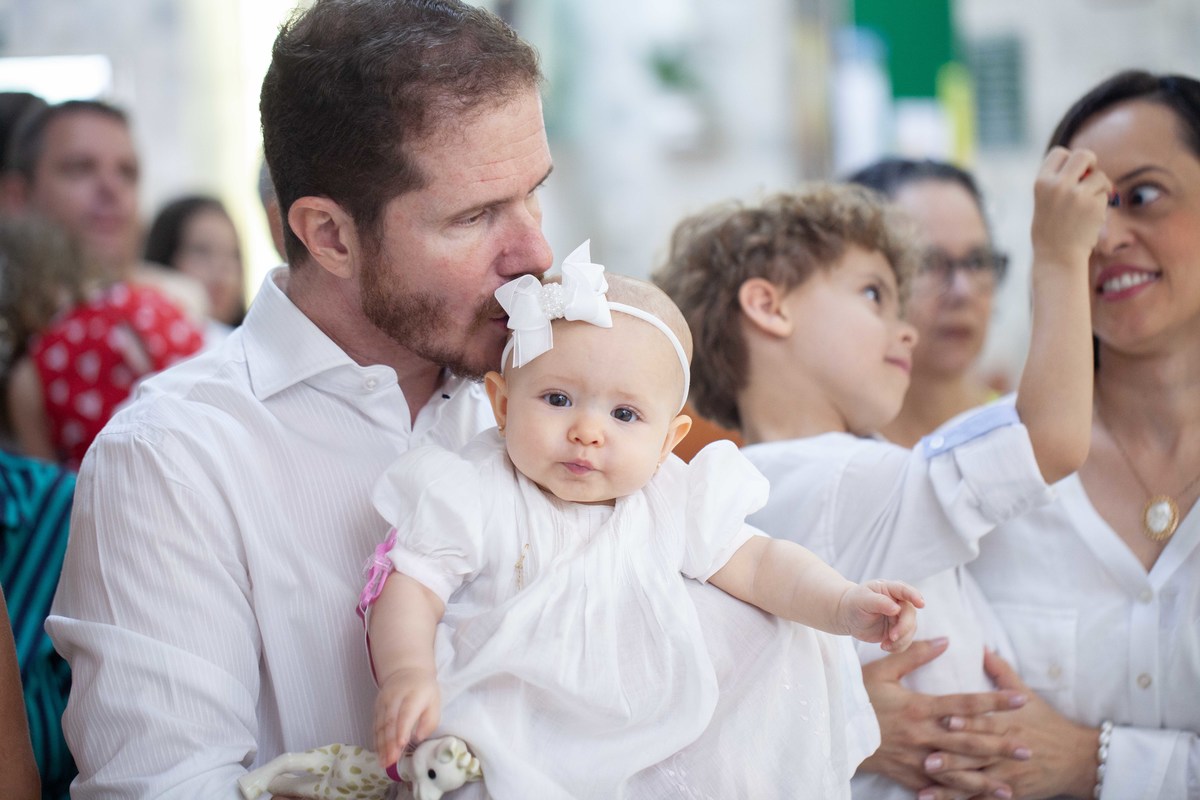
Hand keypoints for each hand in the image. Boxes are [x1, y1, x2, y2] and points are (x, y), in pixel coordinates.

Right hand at [374, 666, 440, 768]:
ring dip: (381, 745)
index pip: (406, 714)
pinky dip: (376, 741)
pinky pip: (375, 726)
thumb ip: (430, 720)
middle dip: (390, 743)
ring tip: (384, 762)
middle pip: (390, 722)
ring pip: (381, 725)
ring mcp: (383, 702)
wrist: (406, 670)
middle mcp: (395, 698)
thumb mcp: (435, 701)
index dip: (402, 729)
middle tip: (391, 761)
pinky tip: (379, 753)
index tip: (401, 745)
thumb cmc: (424, 691)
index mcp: (413, 695)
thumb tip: (419, 737)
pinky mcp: (376, 707)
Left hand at [837, 579, 923, 651]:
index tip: (921, 604)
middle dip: (904, 627)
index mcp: (890, 589)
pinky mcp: (898, 630)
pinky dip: (898, 647)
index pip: (904, 590)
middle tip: (892, 637)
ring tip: (884, 645)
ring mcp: (900, 617)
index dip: (914, 596)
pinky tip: (884, 646)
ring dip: (901, 640)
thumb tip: (896, 608)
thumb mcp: (862, 600)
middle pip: (910, 614)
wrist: (847, 615)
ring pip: (910, 630)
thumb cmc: (854, 603)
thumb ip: (879, 602)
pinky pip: (905, 641)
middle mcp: (899, 602)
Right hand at [857, 638, 1030, 797]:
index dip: (994, 701)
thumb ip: (916, 655)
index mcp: (920, 708)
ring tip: (1011, 784)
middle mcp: (923, 735)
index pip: (965, 704)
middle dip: (1001, 745)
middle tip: (1029, 748)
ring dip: (986, 778)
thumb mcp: (884, 670)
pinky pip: (938, 788)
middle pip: (969, 742)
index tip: (1021, 700)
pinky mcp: (909, 776)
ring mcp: (916, 759)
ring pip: (957, 772)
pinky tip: (977, 798)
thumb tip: (945, 640)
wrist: (834, 728)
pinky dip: (959, 795)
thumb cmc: (858, 696)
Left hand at [929, 650, 1098, 799]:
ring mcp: (1007, 774)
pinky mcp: (1009, 792)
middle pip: (976, 753)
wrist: (1076, 759)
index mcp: (1006, 723)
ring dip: (951, 785)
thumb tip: (980, 646)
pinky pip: (982, 798)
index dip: (965, 720)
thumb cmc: (1045, 722)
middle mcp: (1005, 750)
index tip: (945, 717)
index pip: (984, 721)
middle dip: (952, 757)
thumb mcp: (1026, 693)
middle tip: (926, 758)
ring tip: (927, 787)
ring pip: (975, 780)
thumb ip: (1000, 670)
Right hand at [1031, 147, 1110, 267]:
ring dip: (1099, 188)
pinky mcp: (1093, 205)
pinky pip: (1105, 194)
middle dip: (1091, 162)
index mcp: (1041, 183)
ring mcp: (1077, 194)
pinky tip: (1090, 218)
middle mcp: (1058, 185)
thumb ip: (1059, 182)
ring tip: (1087, 207)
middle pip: (1083, 155)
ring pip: (1099, 176)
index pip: (1059, 153)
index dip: (1068, 160)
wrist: (1056, 258)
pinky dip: (1102, 203)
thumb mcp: (1045, 201)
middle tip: (1090, 176)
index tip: (1072, 172)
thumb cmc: (1050, 231)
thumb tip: (1088, 167)